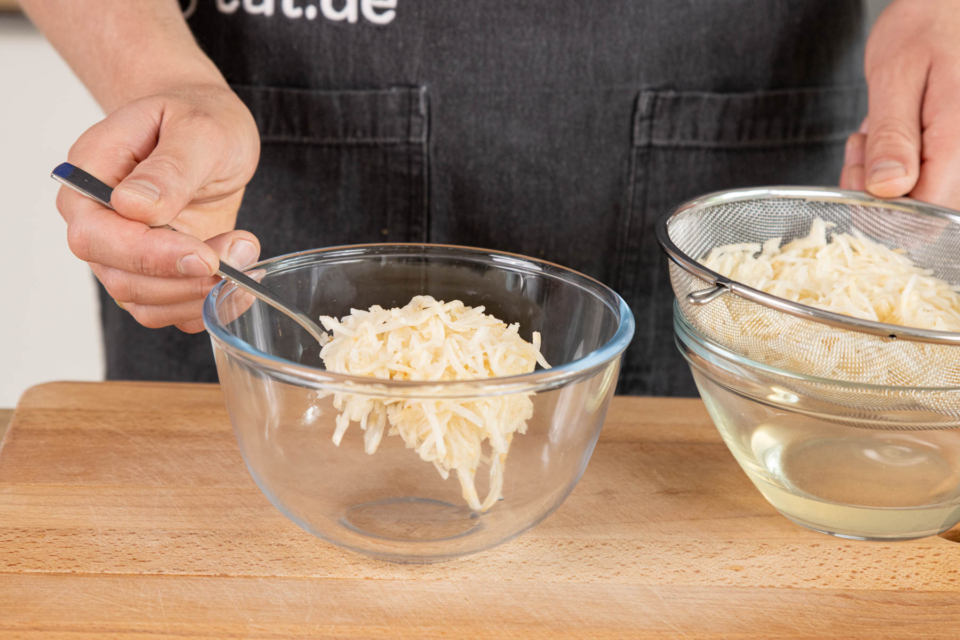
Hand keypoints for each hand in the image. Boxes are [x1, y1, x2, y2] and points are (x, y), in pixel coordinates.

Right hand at [58, 83, 260, 332]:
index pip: (96, 235)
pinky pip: (172, 311)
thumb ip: (169, 168)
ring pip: (146, 305)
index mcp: (89, 179)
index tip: (204, 255)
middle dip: (186, 279)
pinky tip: (241, 280)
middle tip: (242, 250)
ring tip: (246, 253)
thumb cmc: (196, 117)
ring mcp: (123, 254)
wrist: (206, 129)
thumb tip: (134, 207)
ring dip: (202, 294)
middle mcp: (97, 223)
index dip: (148, 255)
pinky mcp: (155, 274)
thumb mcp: (197, 129)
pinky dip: (209, 306)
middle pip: (121, 279)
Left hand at [840, 0, 959, 209]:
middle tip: (861, 143)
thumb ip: (893, 135)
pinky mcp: (950, 151)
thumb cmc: (925, 26)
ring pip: (916, 197)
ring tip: (870, 132)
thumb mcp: (896, 76)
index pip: (926, 211)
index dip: (881, 206)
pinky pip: (919, 178)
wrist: (945, 6)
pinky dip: (890, 165)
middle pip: (920, 212)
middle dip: (874, 191)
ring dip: (879, 177)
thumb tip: (888, 189)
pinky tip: (881, 135)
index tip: (859, 169)